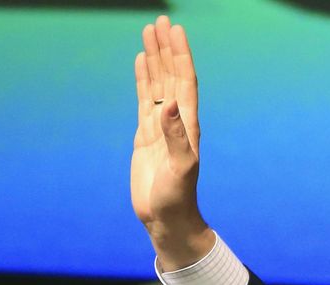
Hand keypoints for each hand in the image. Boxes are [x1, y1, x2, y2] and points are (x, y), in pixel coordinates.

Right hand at [131, 15, 214, 269]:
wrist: (166, 219)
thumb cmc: (177, 198)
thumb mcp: (180, 168)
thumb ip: (176, 136)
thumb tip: (169, 104)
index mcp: (188, 125)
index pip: (185, 81)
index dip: (181, 55)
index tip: (175, 30)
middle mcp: (176, 121)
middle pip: (171, 75)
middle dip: (166, 48)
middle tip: (160, 21)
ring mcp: (160, 127)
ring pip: (157, 84)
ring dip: (154, 59)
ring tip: (149, 32)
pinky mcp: (146, 136)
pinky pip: (145, 100)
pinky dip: (144, 80)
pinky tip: (142, 63)